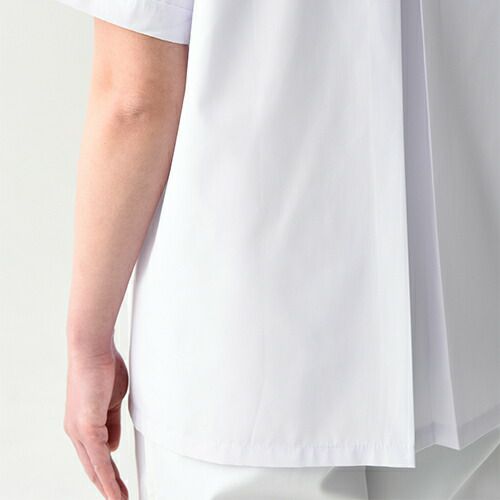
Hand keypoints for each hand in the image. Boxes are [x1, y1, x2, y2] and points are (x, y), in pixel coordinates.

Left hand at [64, 342, 128, 498]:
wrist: (93, 349)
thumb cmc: (104, 367)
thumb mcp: (113, 401)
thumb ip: (112, 424)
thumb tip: (112, 446)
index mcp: (84, 423)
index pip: (96, 455)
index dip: (107, 472)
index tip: (119, 484)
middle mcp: (77, 430)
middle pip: (93, 467)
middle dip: (108, 485)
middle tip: (120, 498)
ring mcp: (79, 430)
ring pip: (95, 467)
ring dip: (109, 487)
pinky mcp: (86, 427)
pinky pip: (98, 459)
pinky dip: (108, 477)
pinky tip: (115, 490)